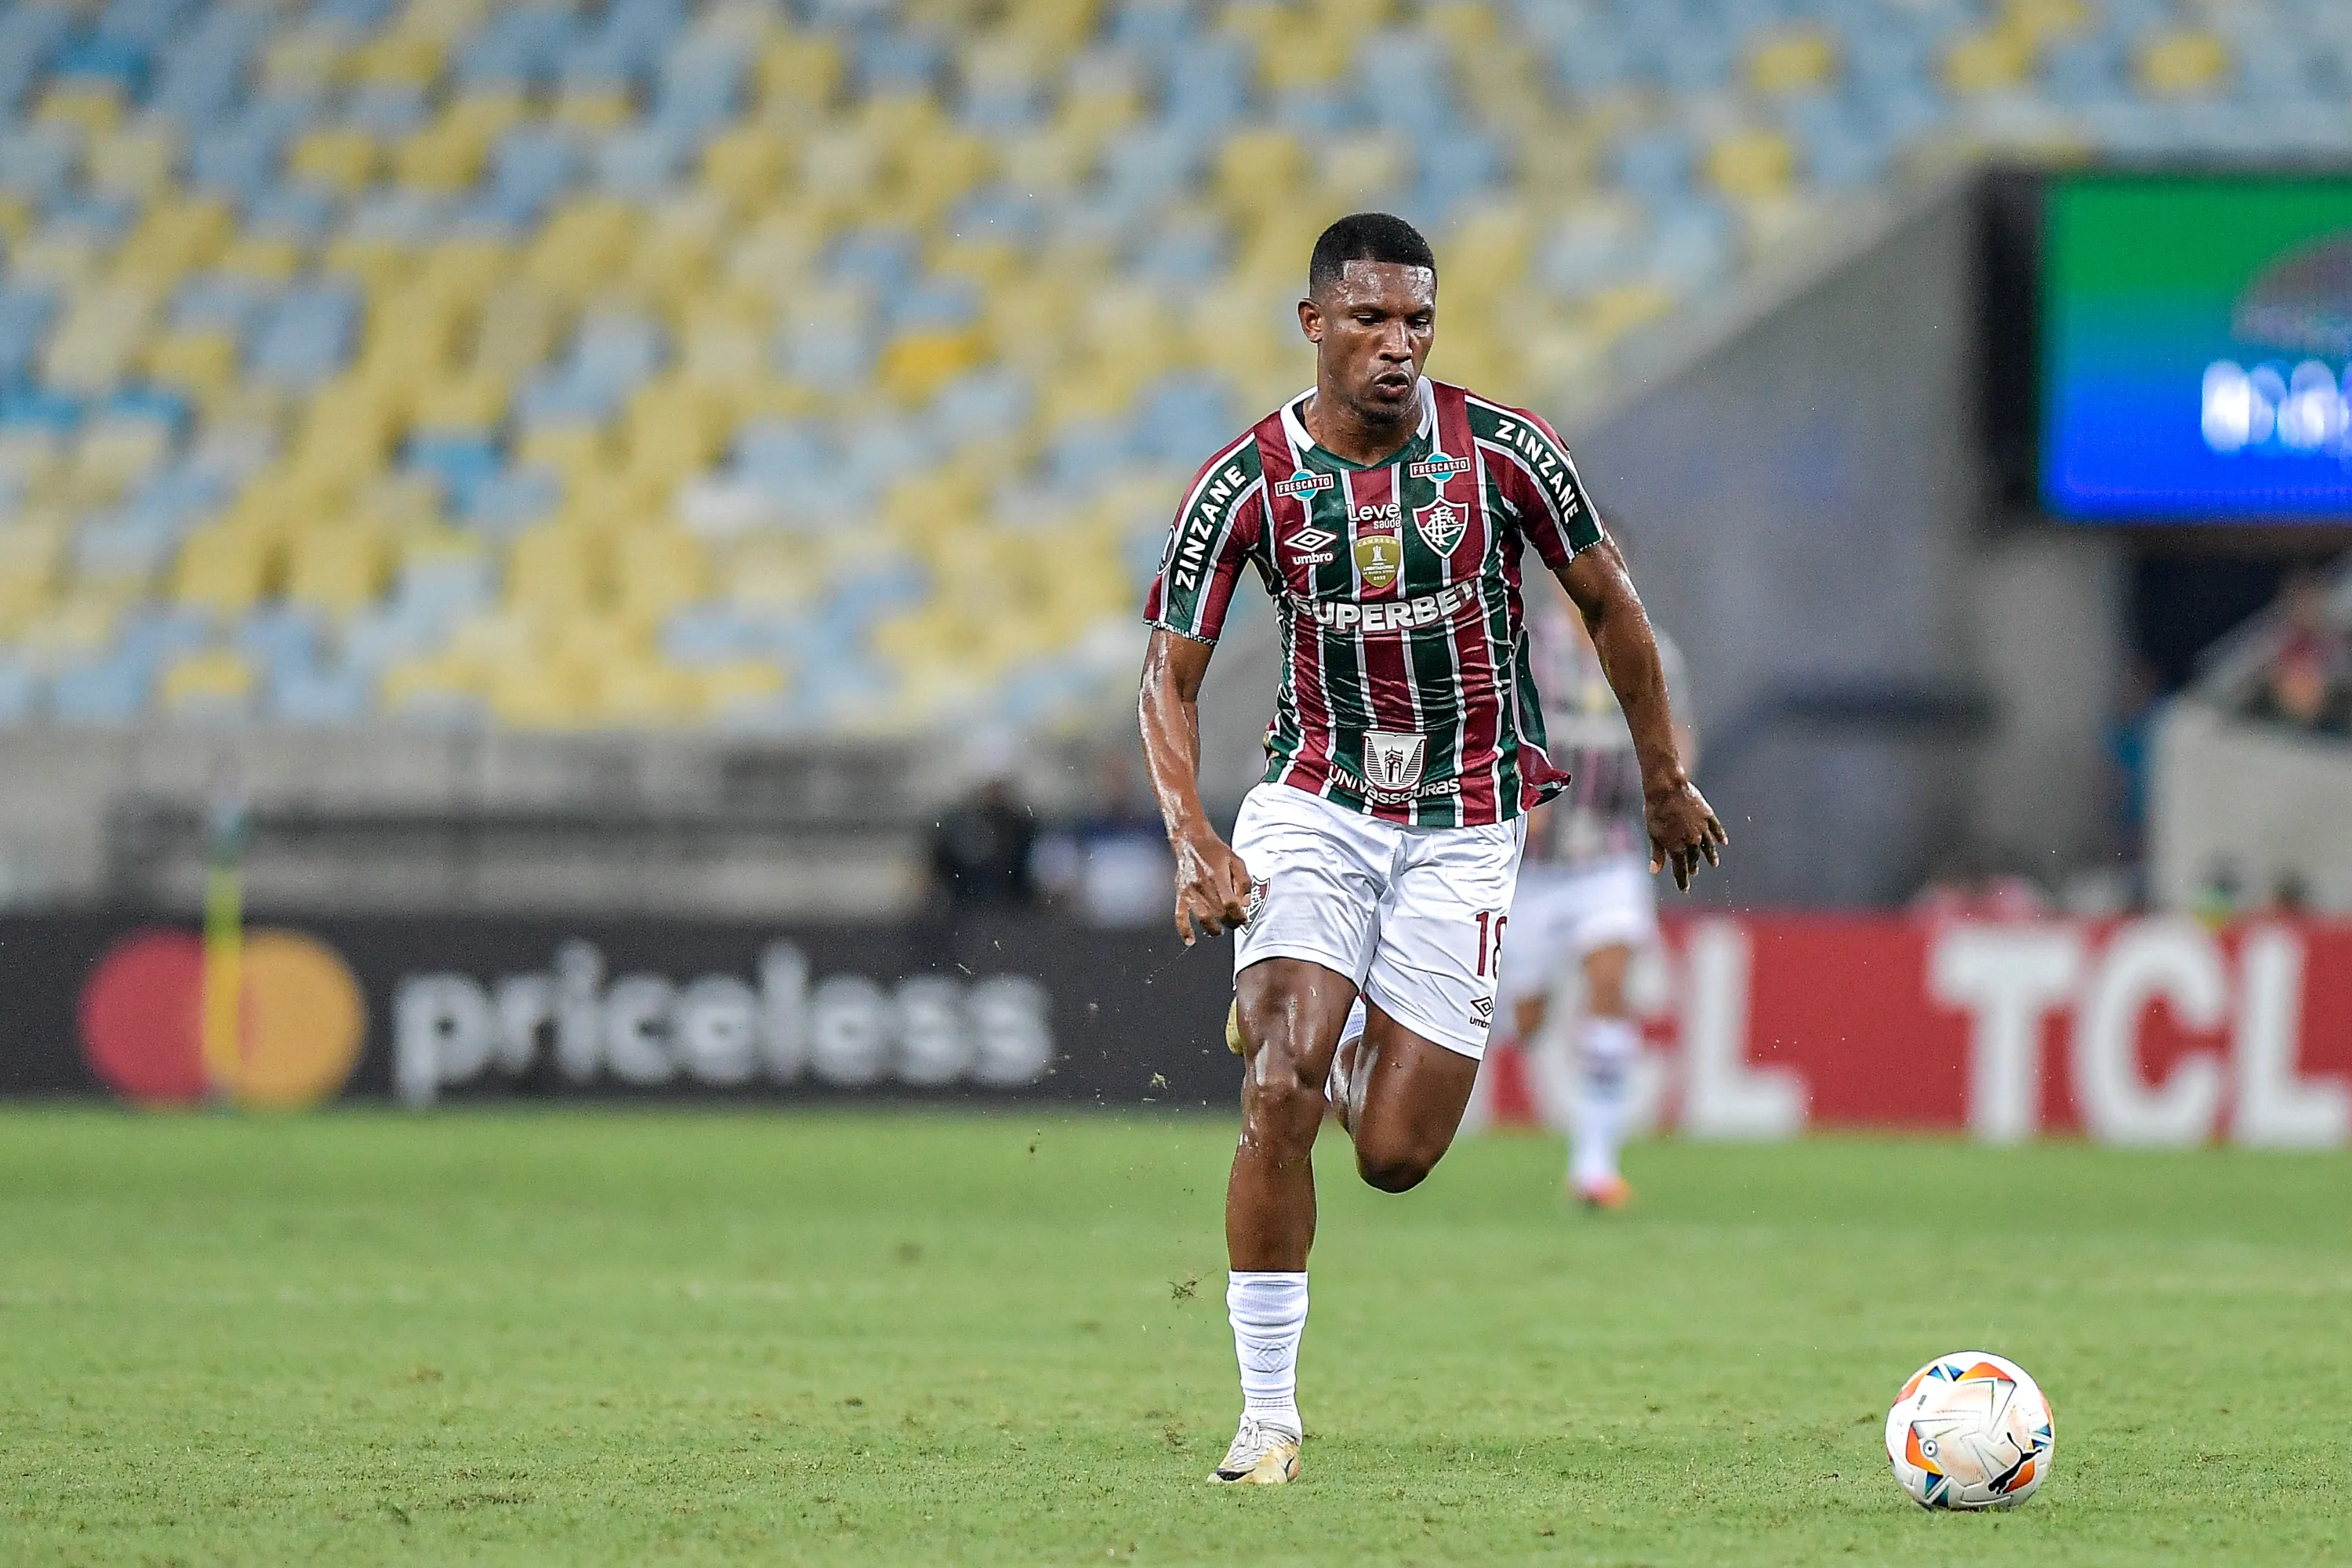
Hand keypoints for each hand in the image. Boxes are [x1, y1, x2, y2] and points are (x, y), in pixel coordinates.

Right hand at [1172, 827, 1252, 944]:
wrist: (1191, 840)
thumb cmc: (1215, 850)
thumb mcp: (1236, 861)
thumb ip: (1244, 882)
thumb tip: (1246, 903)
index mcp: (1217, 876)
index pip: (1231, 905)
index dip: (1240, 915)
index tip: (1244, 918)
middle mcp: (1202, 885)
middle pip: (1218, 913)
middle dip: (1230, 922)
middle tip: (1236, 923)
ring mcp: (1189, 891)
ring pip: (1202, 918)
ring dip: (1213, 929)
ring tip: (1219, 930)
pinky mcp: (1180, 893)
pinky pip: (1179, 915)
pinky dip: (1184, 929)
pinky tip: (1190, 941)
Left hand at [1645, 777, 1727, 892]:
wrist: (1667, 788)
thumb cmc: (1655, 810)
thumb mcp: (1653, 833)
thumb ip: (1657, 853)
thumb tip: (1655, 871)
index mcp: (1676, 847)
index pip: (1680, 869)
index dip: (1682, 880)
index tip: (1684, 889)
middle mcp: (1691, 841)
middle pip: (1693, 858)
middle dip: (1692, 866)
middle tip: (1693, 872)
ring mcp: (1702, 828)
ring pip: (1707, 846)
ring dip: (1710, 856)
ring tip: (1713, 864)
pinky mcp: (1707, 815)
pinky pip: (1716, 829)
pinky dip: (1719, 837)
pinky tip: (1722, 842)